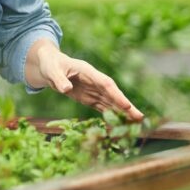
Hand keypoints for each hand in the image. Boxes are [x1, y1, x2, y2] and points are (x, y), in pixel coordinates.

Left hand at [25, 40, 143, 121]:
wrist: (49, 66)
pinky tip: (120, 125)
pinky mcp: (89, 98)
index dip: (116, 95)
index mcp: (88, 72)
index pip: (106, 84)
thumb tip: (66, 89)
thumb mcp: (51, 71)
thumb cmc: (51, 65)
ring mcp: (93, 90)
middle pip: (113, 95)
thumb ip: (59, 79)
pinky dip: (111, 116)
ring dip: (122, 113)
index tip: (126, 105)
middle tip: (140, 118)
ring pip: (110, 103)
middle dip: (126, 106)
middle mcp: (95, 82)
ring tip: (135, 124)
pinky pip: (103, 107)